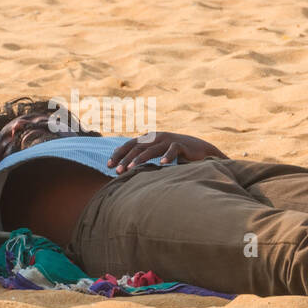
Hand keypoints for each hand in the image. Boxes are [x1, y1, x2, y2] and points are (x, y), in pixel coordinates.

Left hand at [108, 132, 226, 172]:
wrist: (199, 149)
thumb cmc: (174, 152)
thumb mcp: (156, 151)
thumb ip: (141, 154)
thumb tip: (120, 158)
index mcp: (149, 138)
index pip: (129, 145)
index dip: (119, 154)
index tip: (108, 165)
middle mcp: (156, 137)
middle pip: (137, 147)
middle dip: (125, 159)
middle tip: (116, 170)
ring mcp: (168, 140)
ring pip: (151, 149)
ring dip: (139, 160)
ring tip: (130, 169)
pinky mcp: (181, 144)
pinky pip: (173, 149)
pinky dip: (167, 156)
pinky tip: (162, 163)